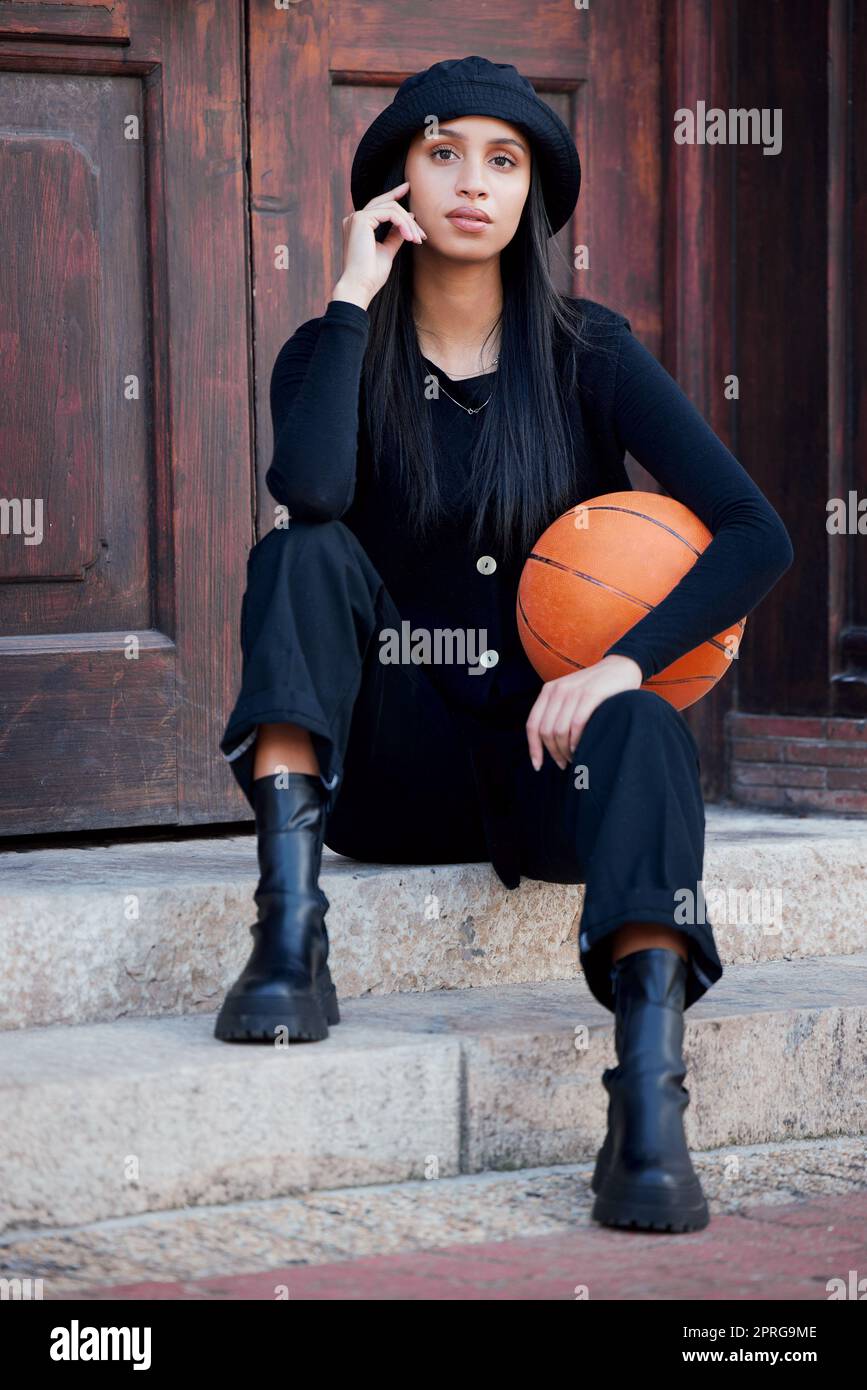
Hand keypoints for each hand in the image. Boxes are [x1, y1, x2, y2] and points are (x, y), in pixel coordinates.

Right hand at [332, 180, 425, 308]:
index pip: (378, 205)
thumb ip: (395, 235)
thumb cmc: (371, 275)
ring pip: (391, 208)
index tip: (407, 189)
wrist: (360, 286)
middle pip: (386, 204)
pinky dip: (403, 224)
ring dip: (408, 224)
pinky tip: (410, 238)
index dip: (393, 195)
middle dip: (407, 214)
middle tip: (422, 230)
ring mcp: (356, 217)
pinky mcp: (361, 219)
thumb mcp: (387, 251)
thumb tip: (408, 220)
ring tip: (417, 240)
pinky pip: (390, 213)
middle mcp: (354, 218)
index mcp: (357, 225)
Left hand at [525, 654, 643, 771]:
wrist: (622, 667)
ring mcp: (574, 691)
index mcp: (549, 691)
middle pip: (546, 731)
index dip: (533, 748)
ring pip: (560, 730)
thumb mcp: (570, 695)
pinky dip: (577, 741)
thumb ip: (558, 713)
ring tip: (575, 758)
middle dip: (553, 753)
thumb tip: (548, 745)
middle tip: (564, 763)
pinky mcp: (591, 694)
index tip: (538, 766)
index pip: (532, 725)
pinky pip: (577, 724)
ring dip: (566, 750)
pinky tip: (581, 748)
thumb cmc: (596, 689)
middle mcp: (558, 690)